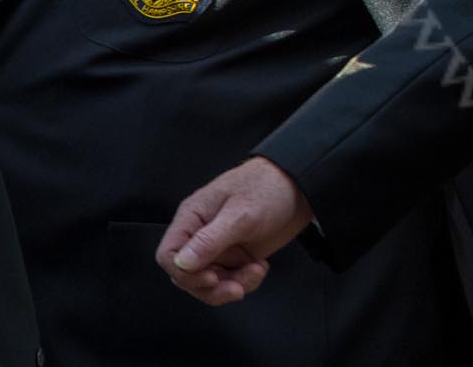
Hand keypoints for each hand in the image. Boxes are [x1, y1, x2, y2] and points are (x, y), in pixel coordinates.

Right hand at [156, 157, 314, 304]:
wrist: (303, 186)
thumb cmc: (270, 187)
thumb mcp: (241, 214)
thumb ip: (210, 240)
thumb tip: (181, 262)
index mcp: (193, 217)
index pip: (169, 254)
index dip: (184, 273)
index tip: (210, 278)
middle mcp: (201, 234)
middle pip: (187, 275)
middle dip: (211, 287)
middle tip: (236, 287)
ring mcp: (220, 247)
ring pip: (210, 282)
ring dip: (231, 285)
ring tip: (255, 272)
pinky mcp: (237, 256)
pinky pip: (230, 280)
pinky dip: (244, 281)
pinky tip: (260, 267)